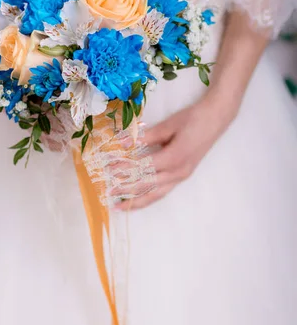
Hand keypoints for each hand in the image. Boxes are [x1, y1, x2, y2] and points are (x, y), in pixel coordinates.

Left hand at [116, 93, 237, 210]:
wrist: (216, 118)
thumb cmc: (193, 118)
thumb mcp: (168, 125)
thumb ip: (146, 136)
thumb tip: (124, 143)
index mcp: (174, 158)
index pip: (143, 167)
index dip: (125, 169)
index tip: (109, 169)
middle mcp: (178, 172)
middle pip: (148, 185)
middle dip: (127, 190)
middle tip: (109, 192)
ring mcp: (182, 176)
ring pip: (156, 194)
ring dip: (138, 201)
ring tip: (121, 206)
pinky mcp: (183, 175)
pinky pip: (163, 191)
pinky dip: (149, 197)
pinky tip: (139, 200)